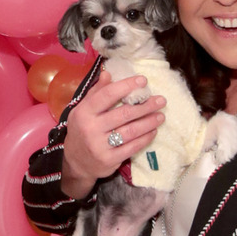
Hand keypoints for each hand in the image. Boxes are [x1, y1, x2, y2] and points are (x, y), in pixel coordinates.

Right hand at [61, 70, 164, 198]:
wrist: (75, 162)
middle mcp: (91, 128)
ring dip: (149, 122)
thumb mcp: (82, 109)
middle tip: (161, 100)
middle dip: (145, 106)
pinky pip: (132, 147)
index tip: (143, 80)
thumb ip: (96, 92)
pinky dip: (145, 139)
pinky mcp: (109, 160)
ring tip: (161, 115)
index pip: (107, 95)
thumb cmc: (82, 130)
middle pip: (124, 114)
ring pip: (131, 131)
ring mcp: (100, 145)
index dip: (126, 86)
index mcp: (84, 112)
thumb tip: (108, 73)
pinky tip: (153, 131)